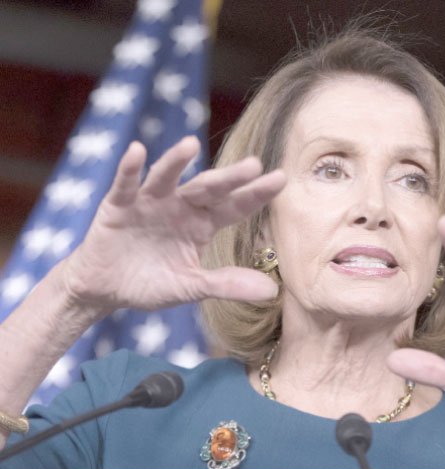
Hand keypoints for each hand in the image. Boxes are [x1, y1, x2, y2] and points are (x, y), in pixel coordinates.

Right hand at [60, 137, 285, 316]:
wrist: (106, 289)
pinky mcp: (118, 205)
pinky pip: (125, 184)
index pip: (235, 207)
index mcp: (203, 224)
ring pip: (166, 178)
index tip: (281, 179)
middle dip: (229, 177)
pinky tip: (136, 150)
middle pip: (207, 188)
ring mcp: (150, 202)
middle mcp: (181, 206)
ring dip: (176, 161)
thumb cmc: (152, 283)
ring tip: (190, 144)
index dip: (256, 194)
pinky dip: (129, 169)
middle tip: (253, 164)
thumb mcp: (191, 288)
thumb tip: (272, 291)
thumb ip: (226, 285)